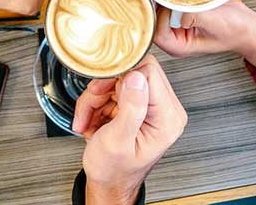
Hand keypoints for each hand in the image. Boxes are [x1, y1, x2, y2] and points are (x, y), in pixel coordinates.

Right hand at [73, 55, 186, 204]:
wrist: (107, 183)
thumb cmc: (114, 171)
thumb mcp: (118, 141)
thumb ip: (130, 108)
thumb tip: (137, 76)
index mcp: (168, 118)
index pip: (150, 72)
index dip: (122, 74)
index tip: (102, 87)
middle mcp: (163, 110)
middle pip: (132, 72)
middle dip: (103, 88)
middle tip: (91, 106)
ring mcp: (148, 106)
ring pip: (116, 80)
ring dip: (95, 98)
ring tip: (88, 120)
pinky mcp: (134, 105)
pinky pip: (110, 89)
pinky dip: (95, 103)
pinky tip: (92, 120)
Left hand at [153, 0, 255, 68]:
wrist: (249, 25)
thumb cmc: (236, 30)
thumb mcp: (216, 23)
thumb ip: (195, 17)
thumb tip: (180, 9)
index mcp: (179, 47)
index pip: (157, 32)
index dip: (162, 17)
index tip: (173, 5)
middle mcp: (174, 36)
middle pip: (154, 19)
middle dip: (161, 4)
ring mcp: (177, 24)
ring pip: (160, 8)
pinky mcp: (182, 12)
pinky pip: (169, 1)